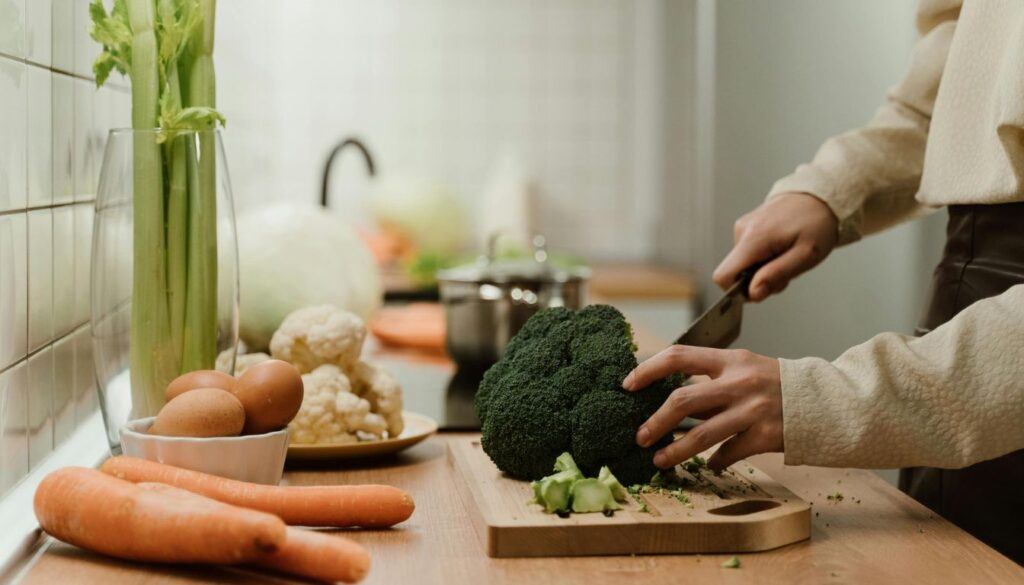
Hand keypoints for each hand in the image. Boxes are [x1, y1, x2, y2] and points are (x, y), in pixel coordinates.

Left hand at [622, 345, 782, 470]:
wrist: (826, 401)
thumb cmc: (776, 384)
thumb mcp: (745, 369)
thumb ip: (711, 381)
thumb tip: (668, 399)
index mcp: (730, 360)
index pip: (679, 356)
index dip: (648, 369)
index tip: (628, 384)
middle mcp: (739, 382)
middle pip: (683, 401)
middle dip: (655, 422)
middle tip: (639, 436)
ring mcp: (753, 410)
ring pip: (701, 435)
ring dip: (675, 451)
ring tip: (659, 460)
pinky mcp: (765, 436)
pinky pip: (728, 454)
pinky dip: (714, 462)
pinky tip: (709, 466)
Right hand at [713, 192, 838, 301]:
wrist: (820, 196)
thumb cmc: (817, 224)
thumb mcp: (805, 256)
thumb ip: (776, 275)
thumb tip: (752, 293)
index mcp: (754, 239)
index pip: (723, 276)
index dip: (738, 291)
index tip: (763, 289)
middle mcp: (742, 231)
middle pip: (736, 273)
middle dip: (759, 280)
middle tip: (786, 270)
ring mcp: (743, 227)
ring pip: (743, 264)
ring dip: (764, 268)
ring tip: (787, 256)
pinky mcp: (746, 226)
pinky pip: (748, 253)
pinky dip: (764, 258)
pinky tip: (782, 248)